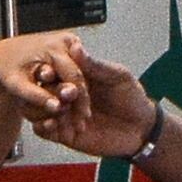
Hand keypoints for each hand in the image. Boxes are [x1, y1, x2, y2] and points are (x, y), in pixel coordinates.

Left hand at [0, 30, 93, 127]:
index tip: (81, 119)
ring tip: (80, 118)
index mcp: (54, 48)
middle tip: (82, 123)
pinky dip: (74, 88)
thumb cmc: (8, 68)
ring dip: (80, 97)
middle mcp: (65, 41)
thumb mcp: (17, 84)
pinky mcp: (69, 47)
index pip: (74, 78)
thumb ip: (37, 95)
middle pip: (79, 77)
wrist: (4, 53)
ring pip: (80, 75)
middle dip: (81, 101)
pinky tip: (75, 106)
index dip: (78, 101)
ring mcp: (69, 42)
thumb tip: (56, 107)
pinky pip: (75, 70)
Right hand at [26, 47, 162, 160]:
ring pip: (39, 110)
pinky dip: (43, 127)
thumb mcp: (118, 76)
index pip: (54, 71)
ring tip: (57, 111)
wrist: (142, 128)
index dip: (50, 71)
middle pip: (44, 90)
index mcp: (77, 77)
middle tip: (66, 96)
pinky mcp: (65, 134)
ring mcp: (65, 114)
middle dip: (51, 92)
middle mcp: (67, 95)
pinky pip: (44, 131)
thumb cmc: (132, 98)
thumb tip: (76, 48)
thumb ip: (95, 65)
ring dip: (43, 110)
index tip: (50, 72)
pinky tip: (51, 124)